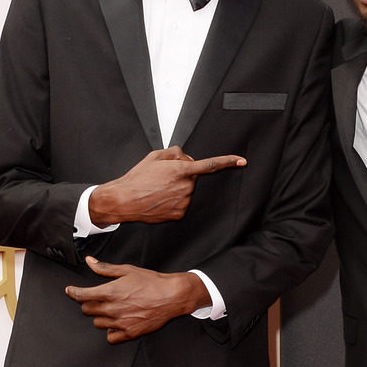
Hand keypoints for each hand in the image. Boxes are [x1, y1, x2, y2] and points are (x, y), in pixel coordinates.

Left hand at [66, 259, 209, 342]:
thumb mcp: (127, 270)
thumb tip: (90, 262)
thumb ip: (105, 269)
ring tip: (111, 309)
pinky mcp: (129, 332)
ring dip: (100, 316)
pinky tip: (117, 323)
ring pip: (97, 323)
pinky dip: (111, 331)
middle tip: (98, 298)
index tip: (70, 291)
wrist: (171, 296)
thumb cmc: (152, 282)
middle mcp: (112, 309)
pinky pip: (110, 337)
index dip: (73, 292)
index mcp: (109, 292)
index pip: (81, 296)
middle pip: (87, 310)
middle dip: (89, 303)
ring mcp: (120, 323)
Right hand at [89, 146, 245, 225]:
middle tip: (163, 176)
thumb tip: (186, 157)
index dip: (228, 161)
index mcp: (181, 170)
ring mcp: (184, 202)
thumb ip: (175, 152)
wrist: (124, 200)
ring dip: (177, 187)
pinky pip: (182, 203)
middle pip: (193, 176)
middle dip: (183, 173)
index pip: (210, 165)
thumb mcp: (155, 156)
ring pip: (187, 190)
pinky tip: (160, 199)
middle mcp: (186, 187)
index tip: (241, 161)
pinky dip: (174, 200)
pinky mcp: (180, 213)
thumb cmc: (138, 178)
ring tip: (158, 188)